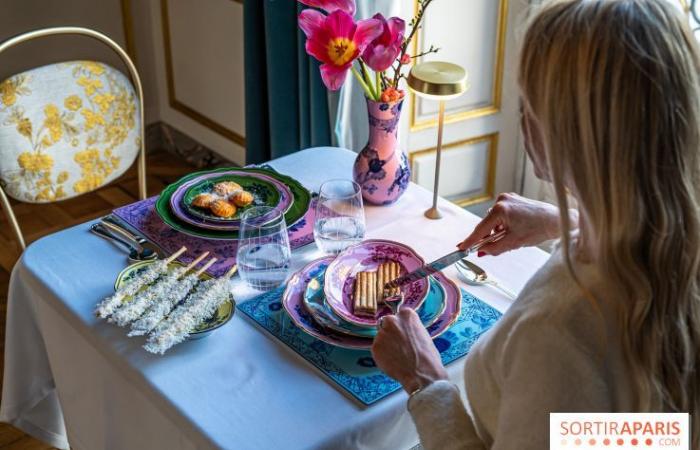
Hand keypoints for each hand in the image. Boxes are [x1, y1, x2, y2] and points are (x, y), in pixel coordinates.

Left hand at [371, 308, 447, 392]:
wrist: (422, 374)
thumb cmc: (427, 357)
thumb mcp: (423, 335)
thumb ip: (410, 329)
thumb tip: (405, 332)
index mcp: (406, 315)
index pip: (400, 316)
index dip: (402, 327)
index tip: (404, 334)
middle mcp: (392, 320)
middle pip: (388, 324)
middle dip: (391, 333)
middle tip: (399, 346)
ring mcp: (382, 333)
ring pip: (382, 337)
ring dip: (387, 345)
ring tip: (398, 357)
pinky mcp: (375, 346)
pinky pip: (378, 350)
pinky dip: (382, 356)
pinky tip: (393, 362)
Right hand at [457, 192, 576, 255]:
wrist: (556, 220)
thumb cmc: (539, 229)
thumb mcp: (514, 243)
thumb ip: (494, 248)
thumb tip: (482, 252)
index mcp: (500, 209)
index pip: (481, 228)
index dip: (471, 240)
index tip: (461, 247)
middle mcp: (502, 200)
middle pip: (486, 224)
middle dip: (487, 237)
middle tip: (485, 249)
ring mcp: (508, 198)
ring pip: (494, 220)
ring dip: (497, 231)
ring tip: (509, 239)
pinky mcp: (513, 200)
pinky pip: (501, 215)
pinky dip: (503, 225)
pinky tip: (513, 231)